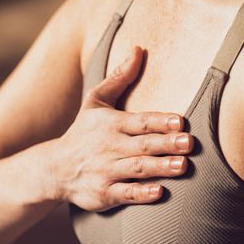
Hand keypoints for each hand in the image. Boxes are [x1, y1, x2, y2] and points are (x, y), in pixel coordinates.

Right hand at [48, 46, 192, 211]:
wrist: (54, 169)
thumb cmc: (83, 132)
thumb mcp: (95, 102)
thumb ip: (119, 78)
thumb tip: (139, 49)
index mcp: (111, 124)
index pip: (139, 121)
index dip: (160, 121)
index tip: (180, 121)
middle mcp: (109, 147)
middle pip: (142, 145)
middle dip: (165, 144)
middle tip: (189, 143)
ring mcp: (106, 172)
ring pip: (137, 169)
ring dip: (159, 168)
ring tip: (182, 166)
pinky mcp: (104, 194)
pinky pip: (125, 194)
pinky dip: (141, 194)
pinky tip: (159, 192)